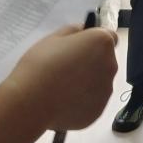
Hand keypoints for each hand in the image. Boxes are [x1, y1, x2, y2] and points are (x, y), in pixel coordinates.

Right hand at [0, 24, 118, 136]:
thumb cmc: (41, 64)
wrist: (32, 102)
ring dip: (88, 82)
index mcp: (102, 43)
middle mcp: (110, 65)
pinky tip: (63, 102)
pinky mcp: (98, 111)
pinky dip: (82, 101)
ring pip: (100, 82)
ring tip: (63, 88)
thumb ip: (73, 31)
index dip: (94, 41)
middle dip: (91, 62)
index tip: (79, 46)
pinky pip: (92, 102)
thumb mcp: (53, 38)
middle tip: (67, 67)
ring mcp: (106, 90)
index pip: (108, 37)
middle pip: (105, 60)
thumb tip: (82, 32)